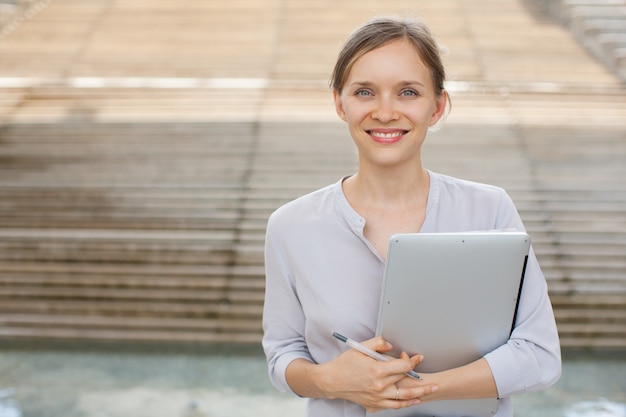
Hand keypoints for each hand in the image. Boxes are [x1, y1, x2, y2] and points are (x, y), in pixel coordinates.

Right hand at [318, 336, 438, 411]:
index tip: (413, 357)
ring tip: (430, 390)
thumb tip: (391, 345)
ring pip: (404, 397)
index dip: (411, 361)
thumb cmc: (344, 365)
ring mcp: (377, 397)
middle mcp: (379, 385)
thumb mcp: (360, 348)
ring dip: (420, 394)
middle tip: (427, 373)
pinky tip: (413, 401)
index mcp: (377, 370)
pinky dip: (406, 404)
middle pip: (406, 381)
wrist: (332, 381)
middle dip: (418, 375)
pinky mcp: (374, 404)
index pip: (403, 366)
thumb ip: (377, 343)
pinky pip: (394, 406)